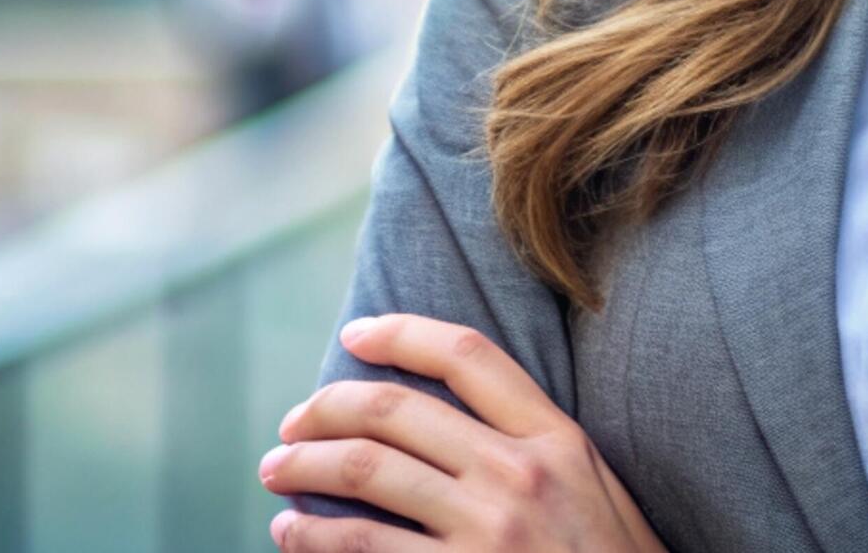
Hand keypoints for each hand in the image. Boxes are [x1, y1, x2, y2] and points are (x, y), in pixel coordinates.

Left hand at [260, 313, 669, 551]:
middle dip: (326, 408)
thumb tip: (444, 416)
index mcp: (555, 438)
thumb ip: (532, 443)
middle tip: (293, 421)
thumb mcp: (592, 485)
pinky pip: (361, 548)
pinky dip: (312, 535)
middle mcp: (516, 475)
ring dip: (303, 466)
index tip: (354, 335)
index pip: (466, 357)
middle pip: (395, 411)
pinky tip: (292, 532)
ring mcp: (485, 532)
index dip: (399, 334)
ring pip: (365, 473)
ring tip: (276, 470)